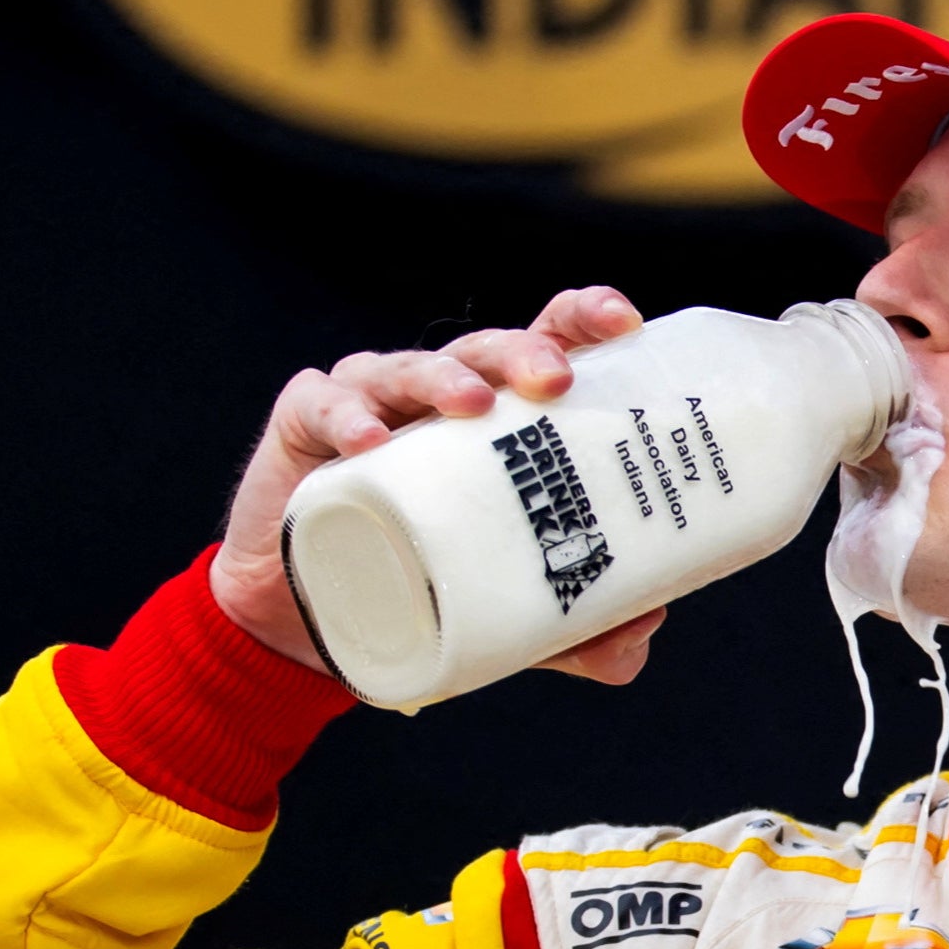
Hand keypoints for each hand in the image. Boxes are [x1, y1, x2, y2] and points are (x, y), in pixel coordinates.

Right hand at [213, 285, 666, 683]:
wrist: (315, 625)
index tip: (627, 325)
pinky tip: (368, 443)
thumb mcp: (516, 617)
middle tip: (556, 380)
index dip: (586, 319)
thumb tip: (645, 629)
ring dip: (443, 377)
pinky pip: (322, 406)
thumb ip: (583, 627)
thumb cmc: (426, 586)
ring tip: (473, 405)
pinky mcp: (304, 423)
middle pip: (489, 348)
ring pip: (410, 368)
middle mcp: (438, 395)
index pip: (549, 343)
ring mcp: (371, 402)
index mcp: (501, 416)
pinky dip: (345, 418)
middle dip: (526, 350)